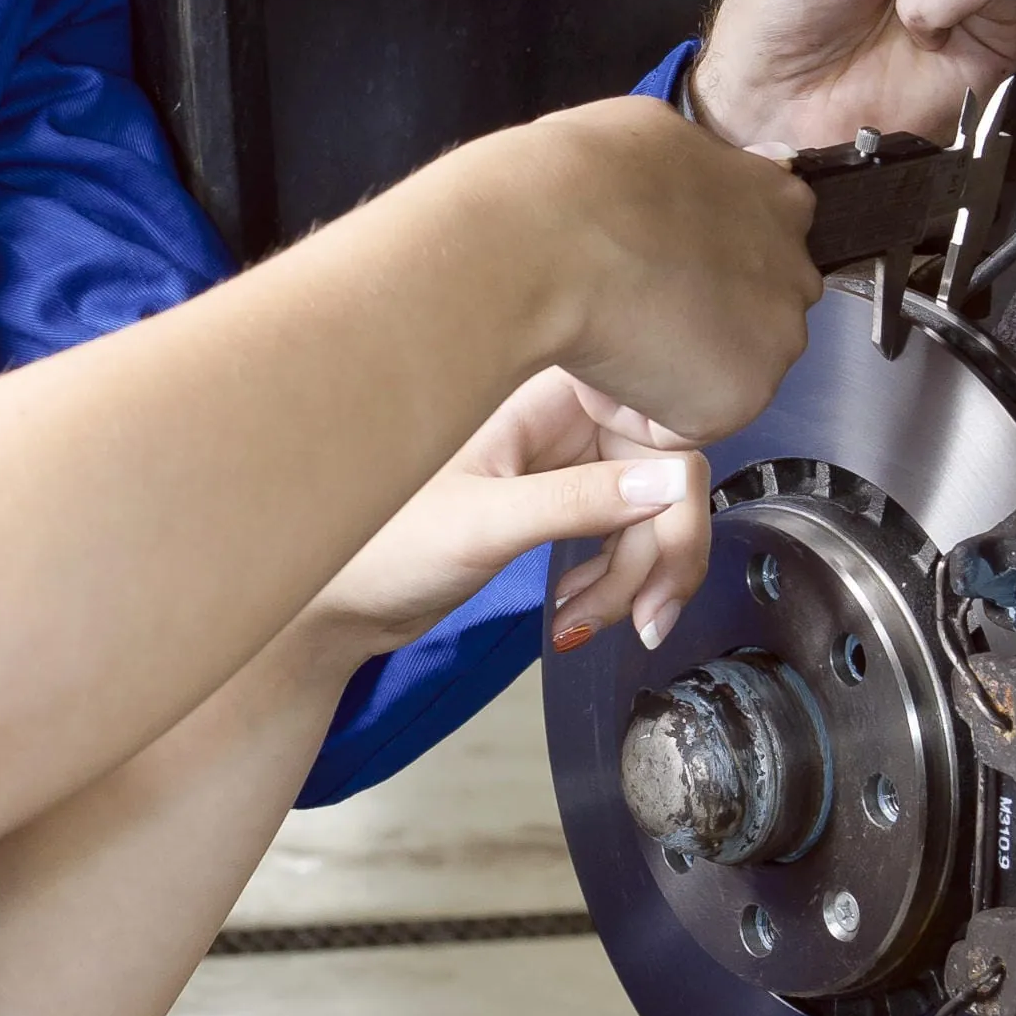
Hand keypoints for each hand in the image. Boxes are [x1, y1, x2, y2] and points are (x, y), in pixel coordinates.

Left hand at [307, 369, 708, 662]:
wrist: (341, 603)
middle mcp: (558, 416)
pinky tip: (581, 611)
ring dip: (637, 577)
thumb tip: (670, 481)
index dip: (673, 497)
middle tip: (643, 617)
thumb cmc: (381, 546)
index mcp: (538, 393)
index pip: (655, 428)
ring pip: (648, 511)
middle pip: (663, 474)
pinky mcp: (557, 501)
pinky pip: (622, 534)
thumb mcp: (484, 523)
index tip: (663, 561)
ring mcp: (560, 459)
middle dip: (659, 553)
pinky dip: (617, 581)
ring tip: (589, 623)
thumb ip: (578, 500)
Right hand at [497, 97, 818, 443]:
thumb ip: (692, 168)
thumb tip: (689, 177)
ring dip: (662, 361)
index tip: (647, 257)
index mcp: (777, 198)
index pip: (753, 243)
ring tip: (600, 328)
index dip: (692, 257)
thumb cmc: (573, 181)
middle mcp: (794, 270)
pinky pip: (678, 422)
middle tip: (620, 296)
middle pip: (745, 312)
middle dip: (691, 312)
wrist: (546, 239)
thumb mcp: (649, 134)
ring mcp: (775, 339)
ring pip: (712, 369)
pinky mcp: (739, 398)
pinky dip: (632, 408)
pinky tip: (596, 365)